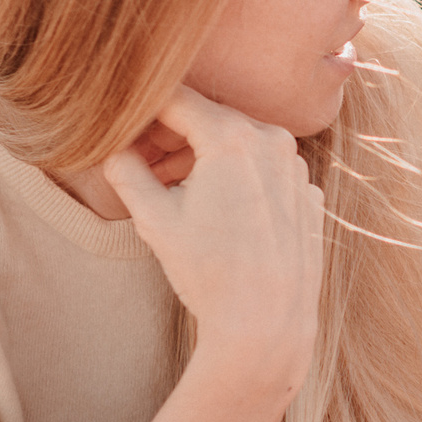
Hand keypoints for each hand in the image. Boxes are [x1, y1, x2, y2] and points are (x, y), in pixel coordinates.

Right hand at [103, 86, 324, 399]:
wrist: (267, 322)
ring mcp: (297, 169)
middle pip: (209, 118)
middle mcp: (273, 140)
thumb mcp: (153, 218)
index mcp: (232, 136)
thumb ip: (126, 170)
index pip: (174, 98)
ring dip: (205, 157)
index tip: (122, 128)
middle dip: (172, 135)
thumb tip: (113, 147)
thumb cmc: (209, 271)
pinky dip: (239, 180)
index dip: (141, 111)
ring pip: (240, 145)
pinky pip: (266, 173)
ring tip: (175, 189)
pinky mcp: (308, 196)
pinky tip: (219, 213)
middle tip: (141, 161)